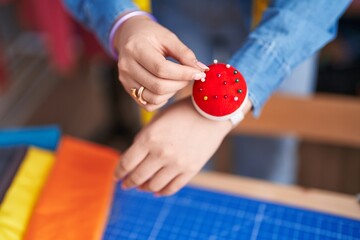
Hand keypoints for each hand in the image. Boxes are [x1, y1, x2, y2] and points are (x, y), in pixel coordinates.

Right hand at [113, 14, 207, 110]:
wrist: (129, 36)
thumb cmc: (151, 35)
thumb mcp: (168, 38)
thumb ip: (184, 54)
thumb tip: (201, 70)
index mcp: (136, 48)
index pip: (161, 68)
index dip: (183, 74)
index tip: (199, 73)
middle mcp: (127, 66)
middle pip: (158, 86)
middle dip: (180, 84)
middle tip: (190, 76)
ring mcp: (125, 80)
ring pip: (154, 98)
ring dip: (172, 93)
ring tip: (178, 81)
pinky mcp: (128, 89)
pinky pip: (148, 105)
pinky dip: (162, 100)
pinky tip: (168, 88)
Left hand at [114, 97, 232, 195]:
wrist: (210, 113)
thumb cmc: (180, 113)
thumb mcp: (156, 121)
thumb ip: (142, 140)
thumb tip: (131, 161)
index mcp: (149, 138)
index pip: (126, 163)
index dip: (118, 173)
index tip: (116, 177)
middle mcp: (161, 153)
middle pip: (138, 177)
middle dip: (129, 182)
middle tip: (126, 184)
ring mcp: (177, 163)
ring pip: (154, 186)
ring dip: (145, 188)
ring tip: (143, 186)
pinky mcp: (191, 170)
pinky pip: (172, 188)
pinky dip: (161, 192)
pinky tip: (157, 190)